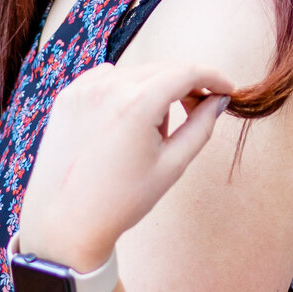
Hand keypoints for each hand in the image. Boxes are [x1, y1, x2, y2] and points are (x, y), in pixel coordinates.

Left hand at [17, 57, 231, 270]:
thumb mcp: (171, 166)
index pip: (187, 72)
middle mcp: (108, 86)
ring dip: (154, 90)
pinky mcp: (67, 96)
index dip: (213, 77)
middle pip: (162, 69)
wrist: (65, 223)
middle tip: (199, 110)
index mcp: (137, 103)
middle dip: (186, 85)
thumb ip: (201, 126)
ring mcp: (83, 89)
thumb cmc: (121, 201)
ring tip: (150, 133)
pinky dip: (124, 92)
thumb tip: (219, 100)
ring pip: (136, 73)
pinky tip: (124, 124)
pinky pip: (107, 79)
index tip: (227, 89)